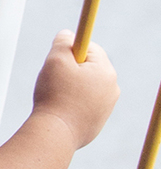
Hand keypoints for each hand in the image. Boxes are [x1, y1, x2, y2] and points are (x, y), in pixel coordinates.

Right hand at [31, 31, 118, 149]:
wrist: (55, 134)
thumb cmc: (55, 95)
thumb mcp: (55, 60)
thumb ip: (63, 42)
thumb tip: (67, 34)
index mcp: (106, 71)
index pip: (91, 48)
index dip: (71, 50)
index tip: (59, 58)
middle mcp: (112, 89)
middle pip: (89, 68)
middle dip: (71, 70)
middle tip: (55, 78)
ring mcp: (106, 108)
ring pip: (86, 88)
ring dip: (71, 87)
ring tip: (56, 96)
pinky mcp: (97, 122)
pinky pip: (84, 105)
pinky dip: (72, 104)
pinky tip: (60, 110)